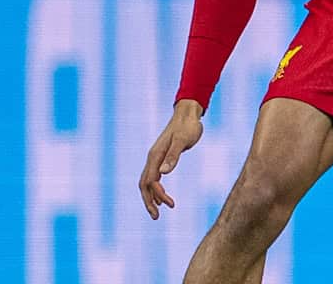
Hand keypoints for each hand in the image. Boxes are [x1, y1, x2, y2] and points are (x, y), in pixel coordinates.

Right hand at [139, 100, 203, 218]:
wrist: (188, 114)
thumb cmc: (188, 127)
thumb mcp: (183, 140)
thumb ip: (173, 156)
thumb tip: (164, 172)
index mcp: (156, 155)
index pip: (151, 180)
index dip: (158, 194)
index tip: (171, 204)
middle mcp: (153, 157)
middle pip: (144, 184)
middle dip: (148, 201)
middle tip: (156, 217)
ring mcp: (156, 158)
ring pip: (147, 181)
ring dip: (151, 197)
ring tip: (158, 213)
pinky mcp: (162, 157)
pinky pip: (154, 177)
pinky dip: (156, 190)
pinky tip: (162, 198)